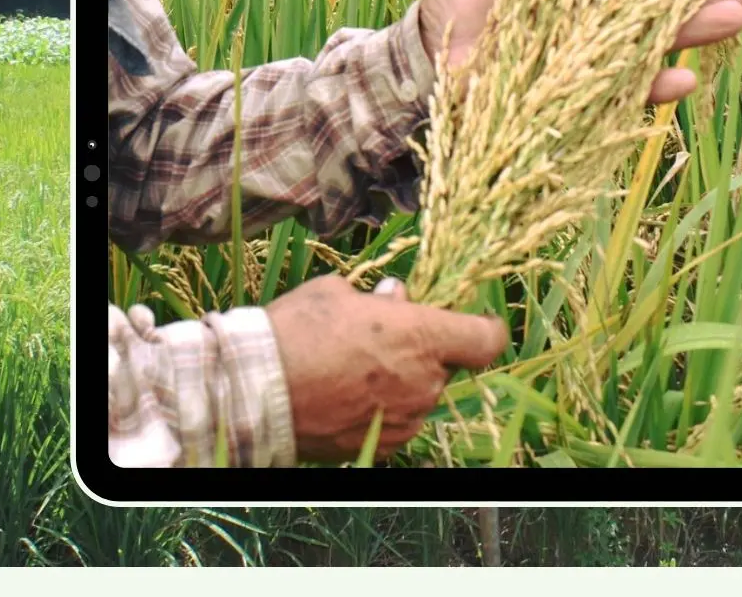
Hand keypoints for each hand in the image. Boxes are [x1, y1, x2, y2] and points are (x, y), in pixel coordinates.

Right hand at [262, 274, 508, 461]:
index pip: (486, 339)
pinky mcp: (383, 446)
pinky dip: (381, 411)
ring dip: (399, 384)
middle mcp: (424, 382)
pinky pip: (397, 423)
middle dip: (420, 353)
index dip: (483, 330)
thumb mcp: (337, 294)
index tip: (473, 324)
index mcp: (423, 336)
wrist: (255, 392)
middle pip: (444, 367)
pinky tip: (344, 398)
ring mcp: (406, 419)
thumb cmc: (296, 332)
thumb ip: (378, 299)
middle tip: (377, 340)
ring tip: (350, 371)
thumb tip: (396, 297)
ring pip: (419, 396)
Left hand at [418, 0, 741, 104]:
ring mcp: (592, 55)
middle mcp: (593, 13)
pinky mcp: (582, 97)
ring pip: (656, 41)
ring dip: (696, 32)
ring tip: (734, 20)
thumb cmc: (450, 8)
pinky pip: (627, 92)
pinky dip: (656, 85)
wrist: (428, 70)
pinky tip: (684, 78)